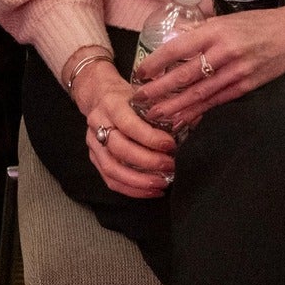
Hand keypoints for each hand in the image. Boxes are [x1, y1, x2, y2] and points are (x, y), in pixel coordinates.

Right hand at [72, 59, 176, 197]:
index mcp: (111, 104)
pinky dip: (131, 189)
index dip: (150, 138)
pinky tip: (150, 191)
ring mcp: (93, 143)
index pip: (129, 125)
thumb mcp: (142, 94)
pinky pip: (109, 180)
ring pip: (112, 168)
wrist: (98, 95)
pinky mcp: (94, 158)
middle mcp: (98, 123)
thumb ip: (160, 109)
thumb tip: (191, 122)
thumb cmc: (126, 96)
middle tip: (170, 166)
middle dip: (147, 162)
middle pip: (120, 149)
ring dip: (139, 181)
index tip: (170, 145)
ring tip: (162, 184)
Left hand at [130, 4, 284, 131]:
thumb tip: (170, 41)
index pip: (177, 48)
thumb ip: (199, 31)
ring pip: (199, 94)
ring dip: (174, 107)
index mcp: (215, 30)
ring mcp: (237, 71)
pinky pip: (217, 102)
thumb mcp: (225, 20)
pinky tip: (182, 120)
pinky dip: (198, 113)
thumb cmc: (257, 23)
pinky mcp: (247, 86)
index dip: (156, 63)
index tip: (140, 73)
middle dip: (159, 90)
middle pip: (185, 75)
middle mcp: (225, 52)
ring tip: (154, 116)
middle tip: (139, 100)